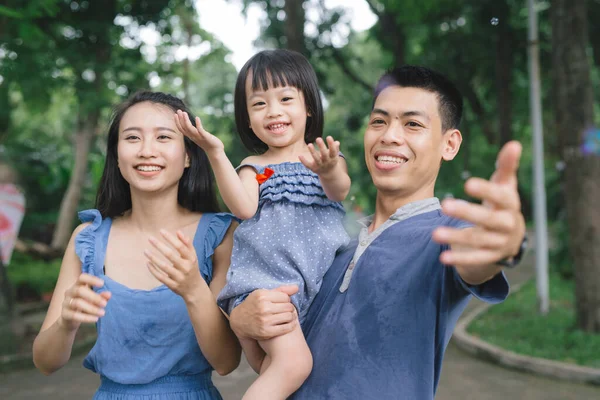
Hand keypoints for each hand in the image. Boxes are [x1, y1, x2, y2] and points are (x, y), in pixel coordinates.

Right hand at [60, 274, 110, 330]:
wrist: (70, 320)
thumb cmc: (85, 305)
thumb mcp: (94, 300)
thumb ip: (101, 296)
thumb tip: (109, 294)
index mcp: (77, 285)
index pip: (82, 278)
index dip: (91, 279)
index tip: (102, 283)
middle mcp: (69, 292)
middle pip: (79, 291)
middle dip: (94, 297)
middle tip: (105, 304)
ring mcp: (65, 303)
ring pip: (77, 303)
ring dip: (92, 308)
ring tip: (102, 313)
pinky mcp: (64, 314)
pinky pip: (74, 315)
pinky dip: (86, 318)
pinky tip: (95, 319)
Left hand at [144, 229, 203, 301]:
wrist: (195, 289)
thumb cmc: (192, 268)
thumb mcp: (192, 256)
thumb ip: (187, 244)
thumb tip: (178, 232)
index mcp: (191, 259)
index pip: (180, 246)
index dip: (170, 238)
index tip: (161, 231)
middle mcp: (186, 268)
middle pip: (170, 255)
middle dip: (159, 246)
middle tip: (150, 238)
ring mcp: (179, 277)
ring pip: (164, 267)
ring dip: (153, 258)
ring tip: (145, 251)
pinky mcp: (173, 285)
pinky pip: (161, 277)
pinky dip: (153, 270)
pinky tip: (148, 263)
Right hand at [174, 110, 223, 154]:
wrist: (215, 151)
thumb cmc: (208, 143)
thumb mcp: (199, 136)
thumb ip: (196, 132)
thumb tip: (194, 126)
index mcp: (191, 136)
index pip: (182, 129)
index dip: (177, 122)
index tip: (175, 114)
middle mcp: (193, 137)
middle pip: (184, 127)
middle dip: (180, 119)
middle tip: (178, 110)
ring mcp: (199, 137)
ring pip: (190, 128)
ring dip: (186, 120)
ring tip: (184, 113)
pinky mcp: (205, 137)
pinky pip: (200, 130)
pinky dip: (198, 124)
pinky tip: (197, 118)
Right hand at [230, 285, 297, 340]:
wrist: (239, 321)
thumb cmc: (253, 305)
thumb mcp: (262, 293)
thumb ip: (280, 290)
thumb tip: (297, 287)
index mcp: (262, 296)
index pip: (286, 297)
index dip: (286, 300)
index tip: (283, 303)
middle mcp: (263, 308)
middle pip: (289, 306)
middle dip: (289, 308)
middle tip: (286, 310)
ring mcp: (265, 321)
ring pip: (289, 316)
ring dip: (291, 316)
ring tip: (288, 316)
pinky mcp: (266, 332)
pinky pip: (286, 328)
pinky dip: (291, 325)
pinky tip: (288, 323)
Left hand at [299, 136, 340, 176]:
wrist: (329, 173)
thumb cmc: (331, 159)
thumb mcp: (334, 154)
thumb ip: (335, 148)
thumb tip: (337, 142)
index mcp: (333, 158)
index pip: (333, 151)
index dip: (331, 144)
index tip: (328, 137)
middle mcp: (327, 162)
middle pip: (324, 154)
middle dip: (321, 147)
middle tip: (318, 138)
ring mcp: (320, 166)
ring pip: (316, 159)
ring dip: (312, 152)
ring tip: (309, 144)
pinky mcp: (313, 168)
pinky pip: (308, 165)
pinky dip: (304, 161)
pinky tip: (300, 155)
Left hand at [432, 141, 525, 267]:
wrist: (510, 238)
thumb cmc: (502, 204)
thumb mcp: (505, 186)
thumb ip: (506, 166)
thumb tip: (514, 143)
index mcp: (510, 204)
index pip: (500, 197)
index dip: (486, 191)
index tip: (468, 184)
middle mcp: (507, 224)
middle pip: (488, 220)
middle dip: (467, 213)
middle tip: (445, 205)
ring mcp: (499, 242)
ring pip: (478, 240)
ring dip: (456, 237)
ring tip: (434, 233)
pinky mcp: (490, 257)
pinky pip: (475, 259)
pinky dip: (459, 259)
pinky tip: (442, 258)